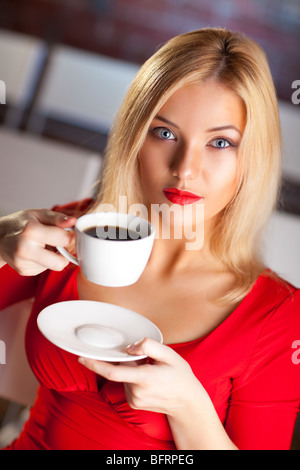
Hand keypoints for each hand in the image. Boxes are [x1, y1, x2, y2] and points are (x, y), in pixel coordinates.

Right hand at [0, 209, 75, 274]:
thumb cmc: (20, 223)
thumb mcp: (38, 214)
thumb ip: (57, 218)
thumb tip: (74, 222)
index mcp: (32, 231)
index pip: (64, 239)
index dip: (67, 235)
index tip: (62, 232)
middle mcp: (26, 249)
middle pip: (60, 263)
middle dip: (63, 253)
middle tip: (56, 244)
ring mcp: (23, 263)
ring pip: (53, 266)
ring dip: (53, 256)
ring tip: (41, 246)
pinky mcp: (24, 271)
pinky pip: (44, 269)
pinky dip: (44, 261)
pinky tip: (35, 252)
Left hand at [78, 337, 204, 416]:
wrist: (187, 403)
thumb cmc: (180, 376)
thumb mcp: (170, 355)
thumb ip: (149, 346)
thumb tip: (130, 347)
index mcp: (145, 378)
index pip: (113, 372)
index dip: (95, 364)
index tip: (81, 357)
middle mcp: (136, 392)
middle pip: (120, 370)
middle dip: (127, 361)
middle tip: (145, 361)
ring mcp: (134, 400)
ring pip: (123, 377)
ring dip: (131, 370)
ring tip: (151, 371)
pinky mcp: (133, 403)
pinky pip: (127, 384)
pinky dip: (132, 378)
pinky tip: (148, 380)